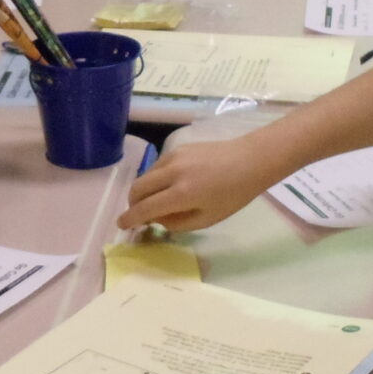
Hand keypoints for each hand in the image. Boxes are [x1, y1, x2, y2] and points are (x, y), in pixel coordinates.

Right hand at [117, 138, 268, 232]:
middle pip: (137, 189)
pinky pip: (157, 166)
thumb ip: (177, 223)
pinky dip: (155, 178)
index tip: (122, 225)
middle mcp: (172, 173)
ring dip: (144, 191)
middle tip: (140, 214)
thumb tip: (156, 220)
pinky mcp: (178, 148)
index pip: (144, 208)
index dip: (129, 219)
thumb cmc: (233, 195)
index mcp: (181, 194)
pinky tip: (170, 185)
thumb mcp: (208, 219)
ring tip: (157, 201)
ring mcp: (173, 157)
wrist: (250, 160)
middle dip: (133, 204)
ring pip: (145, 176)